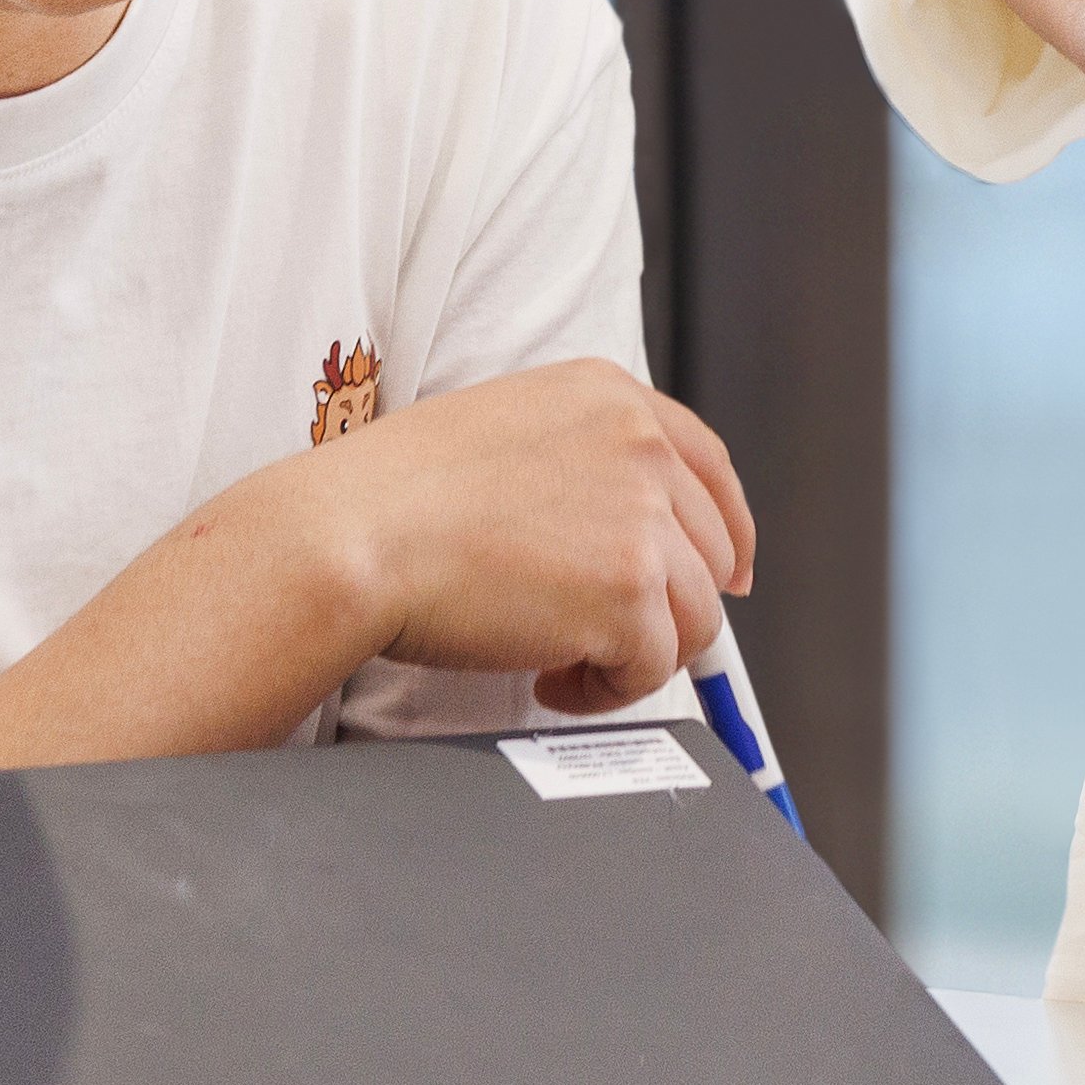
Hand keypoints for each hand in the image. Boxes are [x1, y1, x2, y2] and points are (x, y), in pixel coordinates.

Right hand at [295, 357, 757, 712]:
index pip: (709, 465)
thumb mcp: (509, 431)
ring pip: (696, 617)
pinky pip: (652, 668)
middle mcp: (639, 444)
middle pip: (710, 551)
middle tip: (602, 640)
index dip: (727, 530)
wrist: (355, 535)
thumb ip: (583, 460)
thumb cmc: (398, 495)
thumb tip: (637, 532)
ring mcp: (642, 517)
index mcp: (610, 395)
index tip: (728, 575)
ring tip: (561, 661)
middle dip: (668, 606)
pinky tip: (550, 679)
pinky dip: (606, 690)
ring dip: (635, 653)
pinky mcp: (630, 592)